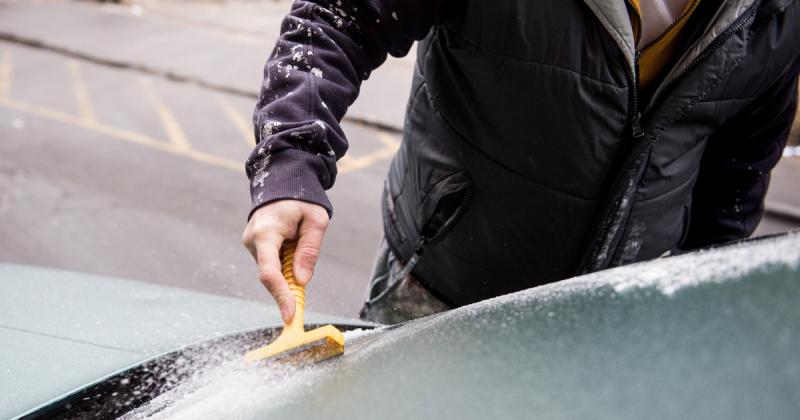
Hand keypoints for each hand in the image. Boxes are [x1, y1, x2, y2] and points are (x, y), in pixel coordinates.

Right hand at [242, 200, 328, 322]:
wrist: (282, 180)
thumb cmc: (302, 198)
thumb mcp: (316, 220)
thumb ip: (309, 250)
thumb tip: (301, 280)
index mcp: (266, 232)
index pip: (269, 272)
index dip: (280, 296)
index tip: (291, 314)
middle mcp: (253, 239)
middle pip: (270, 276)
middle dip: (288, 289)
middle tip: (303, 299)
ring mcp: (251, 242)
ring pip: (272, 270)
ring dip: (288, 271)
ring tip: (301, 242)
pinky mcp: (254, 245)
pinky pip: (271, 263)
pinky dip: (284, 265)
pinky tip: (293, 247)